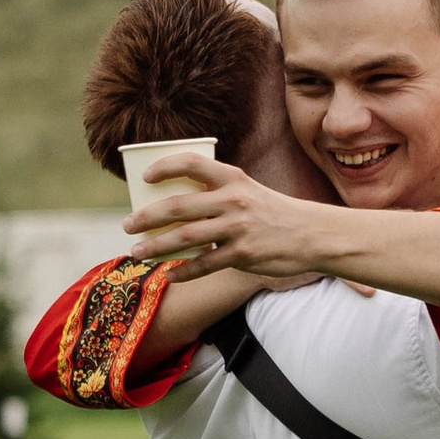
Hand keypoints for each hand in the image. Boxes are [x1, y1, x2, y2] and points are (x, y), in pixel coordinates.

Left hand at [122, 163, 343, 283]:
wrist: (312, 235)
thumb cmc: (274, 213)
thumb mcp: (249, 191)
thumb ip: (219, 193)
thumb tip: (179, 205)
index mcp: (233, 178)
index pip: (192, 163)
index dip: (164, 167)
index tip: (145, 177)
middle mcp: (232, 200)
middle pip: (177, 207)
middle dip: (146, 217)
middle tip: (127, 224)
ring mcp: (237, 228)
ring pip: (184, 239)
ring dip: (155, 247)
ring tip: (137, 252)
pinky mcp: (242, 254)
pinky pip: (204, 264)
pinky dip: (183, 271)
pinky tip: (170, 275)